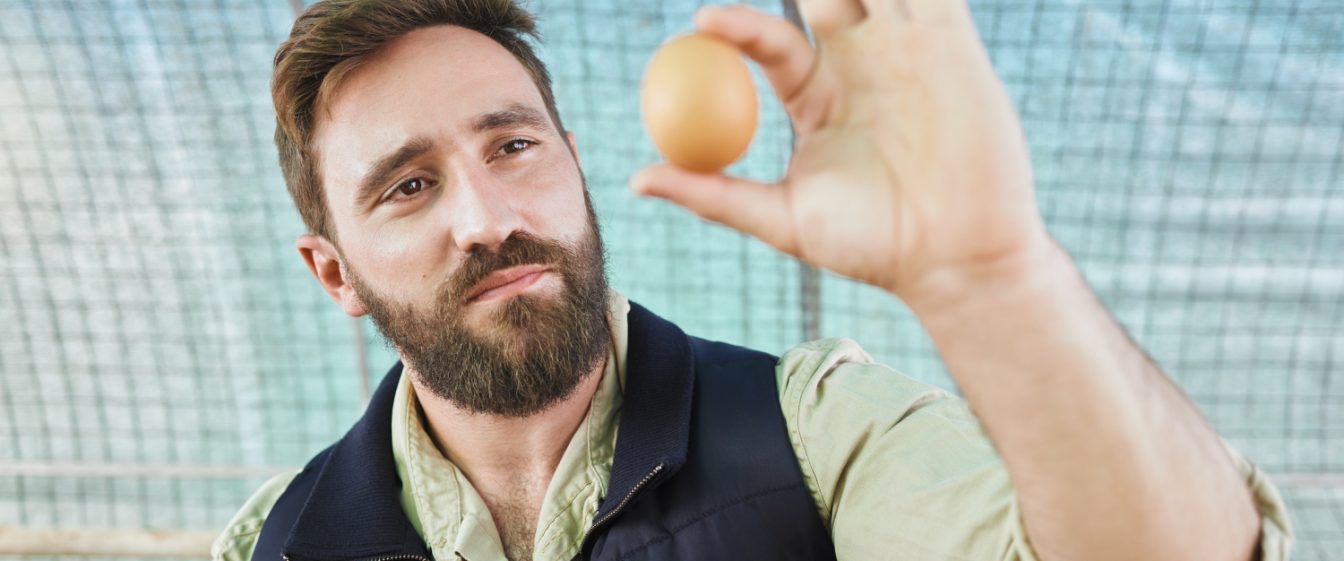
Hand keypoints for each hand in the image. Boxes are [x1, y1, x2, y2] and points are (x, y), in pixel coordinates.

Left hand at [630, 0, 1050, 305]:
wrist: (953, 259)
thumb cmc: (869, 246)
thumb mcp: (782, 220)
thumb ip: (714, 194)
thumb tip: (636, 181)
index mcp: (816, 96)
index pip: (771, 42)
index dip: (738, 27)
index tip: (702, 24)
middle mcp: (859, 65)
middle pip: (817, 0)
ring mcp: (906, 52)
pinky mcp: (952, 47)